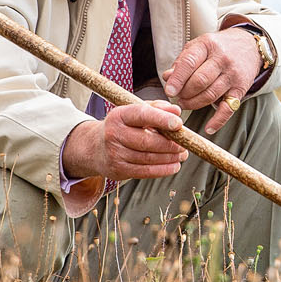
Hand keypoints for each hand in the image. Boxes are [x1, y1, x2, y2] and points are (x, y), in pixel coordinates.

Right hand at [64, 100, 188, 183]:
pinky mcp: (118, 170)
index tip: (179, 123)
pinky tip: (174, 166)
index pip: (141, 115)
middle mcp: (114, 134)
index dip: (161, 119)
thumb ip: (157, 108)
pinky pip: (145, 172)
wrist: (95, 147)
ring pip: (148, 158)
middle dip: (170, 144)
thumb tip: (177, 112)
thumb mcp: (135, 112)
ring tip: (183, 154)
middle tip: (185, 144)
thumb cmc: (123, 126)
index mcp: (119, 115)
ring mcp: (115, 154)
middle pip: (147, 141)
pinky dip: (163, 170)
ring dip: (170, 158)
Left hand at [162, 28, 262, 134]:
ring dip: (194, 104)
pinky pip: (229, 108)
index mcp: (207, 45)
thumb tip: (167, 78)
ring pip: (210, 95)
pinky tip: (209, 128)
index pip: (189, 62)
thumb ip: (182, 63)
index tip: (169, 91)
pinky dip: (218, 120)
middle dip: (185, 93)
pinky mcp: (240, 89)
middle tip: (178, 97)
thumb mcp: (198, 47)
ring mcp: (232, 75)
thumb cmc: (217, 49)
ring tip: (185, 104)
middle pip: (200, 81)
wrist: (249, 46)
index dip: (177, 79)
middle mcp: (222, 59)